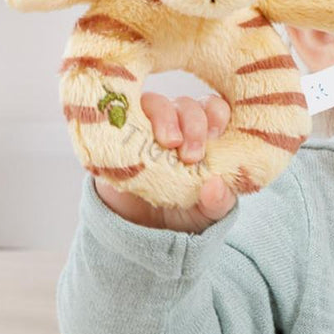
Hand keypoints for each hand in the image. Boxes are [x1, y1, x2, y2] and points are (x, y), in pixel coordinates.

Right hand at [93, 91, 236, 233]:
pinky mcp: (115, 135)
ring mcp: (144, 127)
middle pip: (186, 104)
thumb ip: (218, 202)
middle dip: (193, 124)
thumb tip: (215, 185)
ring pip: (155, 102)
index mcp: (203, 136)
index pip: (213, 108)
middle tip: (191, 156)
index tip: (215, 134)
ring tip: (168, 143)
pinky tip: (131, 139)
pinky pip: (117, 115)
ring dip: (165, 117)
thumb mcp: (206, 213)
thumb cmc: (182, 212)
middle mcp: (175, 125)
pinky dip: (124, 119)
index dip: (216, 113)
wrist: (139, 231)